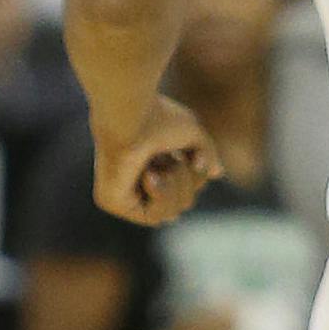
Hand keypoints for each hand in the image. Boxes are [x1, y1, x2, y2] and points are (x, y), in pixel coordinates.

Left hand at [91, 94, 222, 223]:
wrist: (132, 112)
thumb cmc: (158, 116)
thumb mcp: (193, 134)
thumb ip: (205, 153)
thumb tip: (216, 173)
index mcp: (148, 160)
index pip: (183, 186)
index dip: (195, 176)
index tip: (192, 157)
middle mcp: (134, 178)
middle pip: (181, 202)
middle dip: (188, 182)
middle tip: (178, 160)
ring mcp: (122, 191)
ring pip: (170, 213)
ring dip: (176, 187)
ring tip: (164, 165)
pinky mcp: (113, 200)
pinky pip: (152, 217)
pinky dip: (161, 195)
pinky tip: (150, 173)